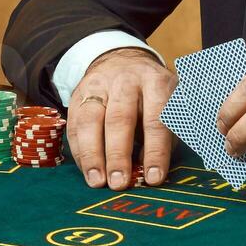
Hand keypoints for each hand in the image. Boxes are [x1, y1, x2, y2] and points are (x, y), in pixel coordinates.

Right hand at [68, 47, 175, 189]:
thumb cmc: (152, 96)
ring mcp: (98, 86)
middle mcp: (126, 81)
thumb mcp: (170, 106)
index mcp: (156, 83)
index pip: (156, 119)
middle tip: (119, 183)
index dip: (155, 151)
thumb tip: (149, 173)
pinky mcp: (78, 95)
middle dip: (119, 154)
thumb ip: (165, 137)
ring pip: (91, 120)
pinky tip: (87, 170)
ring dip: (92, 154)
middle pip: (119, 118)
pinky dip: (80, 151)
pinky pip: (75, 125)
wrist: (120, 61)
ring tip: (97, 181)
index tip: (153, 179)